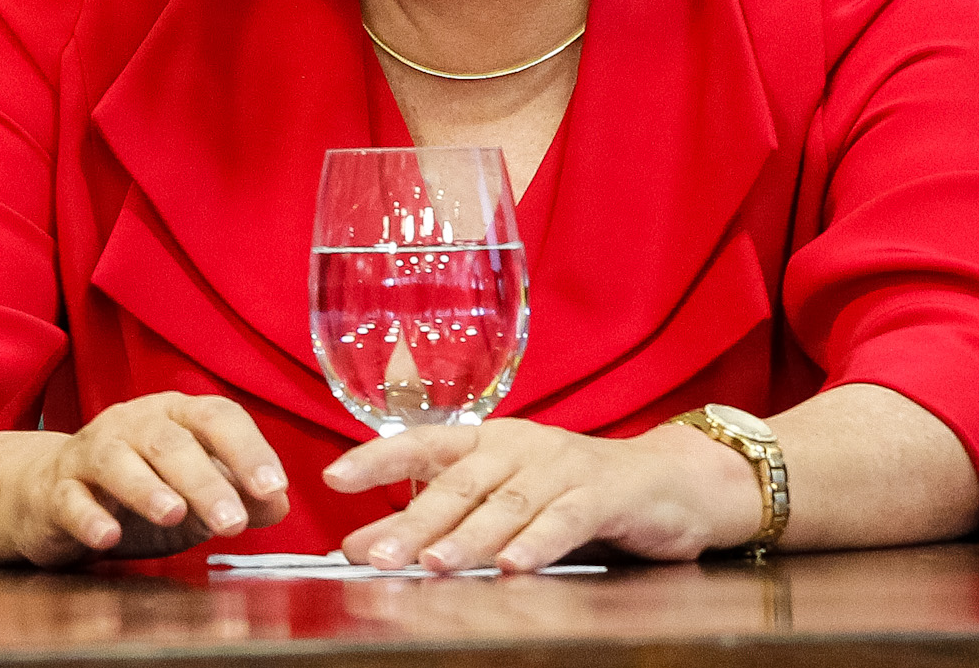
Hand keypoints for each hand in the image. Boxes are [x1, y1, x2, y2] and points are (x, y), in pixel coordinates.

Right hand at [8, 392, 292, 563]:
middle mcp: (131, 425)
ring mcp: (89, 455)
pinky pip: (70, 499)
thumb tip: (278, 503)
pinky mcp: (56, 491)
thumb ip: (240, 496)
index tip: (272, 488)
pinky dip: (88, 516)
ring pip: (115, 461)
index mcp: (174, 417)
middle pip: (168, 441)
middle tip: (231, 521)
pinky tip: (107, 535)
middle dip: (203, 480)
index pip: (216, 417)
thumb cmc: (138, 490)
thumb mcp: (196, 493)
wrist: (51, 494)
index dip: (248, 450)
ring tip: (173, 514)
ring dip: (146, 487)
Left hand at [327, 418, 761, 570]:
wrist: (673, 484)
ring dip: (468, 537)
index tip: (333, 478)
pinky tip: (514, 565)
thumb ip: (435, 522)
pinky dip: (538, 542)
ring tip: (433, 564)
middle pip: (457, 484)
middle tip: (376, 554)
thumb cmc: (575, 494)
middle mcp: (518, 446)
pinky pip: (565, 519)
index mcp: (486, 442)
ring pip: (505, 503)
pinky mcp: (603, 493)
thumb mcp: (501, 505)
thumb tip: (359, 546)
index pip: (420, 443)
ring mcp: (561, 466)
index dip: (377, 457)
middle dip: (412, 521)